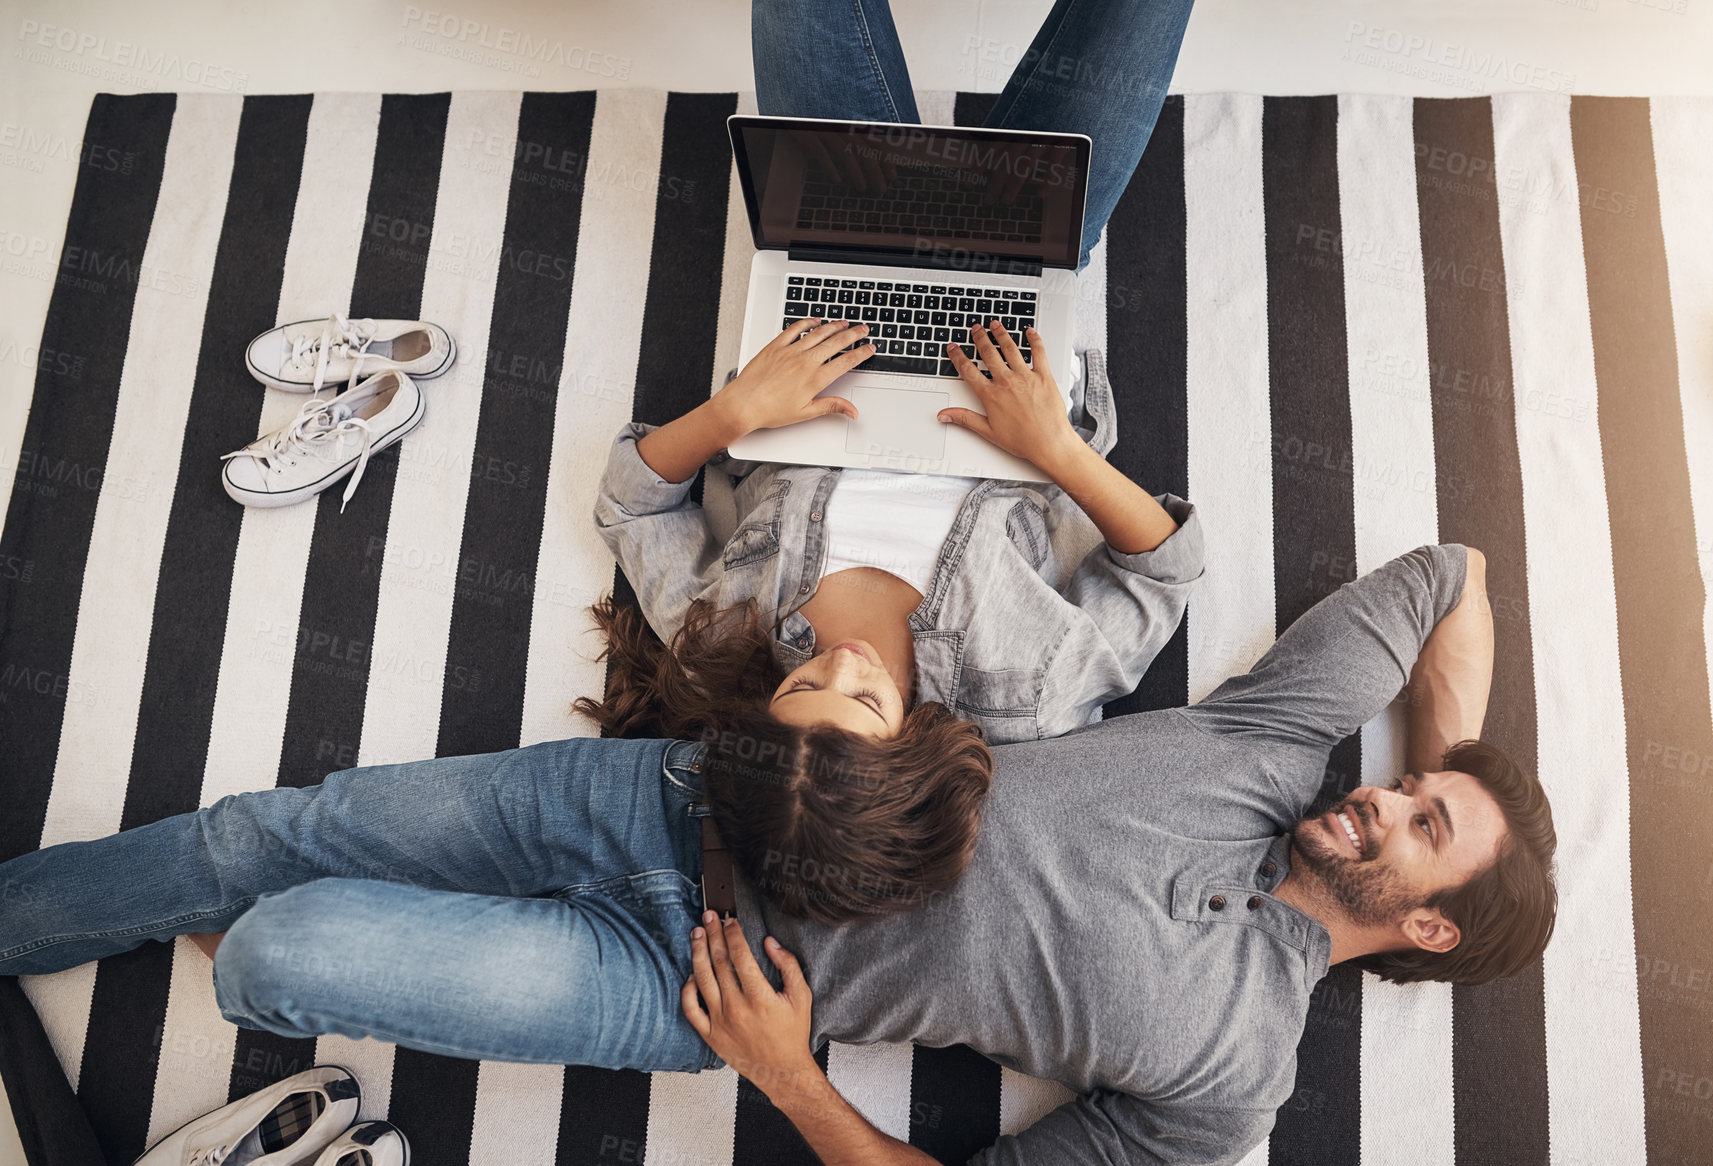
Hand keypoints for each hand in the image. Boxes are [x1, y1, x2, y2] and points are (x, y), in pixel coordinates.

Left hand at [681, 913, 816, 1101]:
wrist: (782, 1071)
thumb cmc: (792, 1034)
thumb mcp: (801, 996)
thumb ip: (788, 965)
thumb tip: (770, 943)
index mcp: (759, 997)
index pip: (739, 955)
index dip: (733, 933)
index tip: (730, 920)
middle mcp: (736, 1008)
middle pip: (718, 962)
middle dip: (713, 934)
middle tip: (709, 917)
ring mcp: (720, 1022)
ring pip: (702, 979)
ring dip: (698, 953)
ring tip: (697, 934)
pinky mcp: (710, 1035)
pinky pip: (691, 1009)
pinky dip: (688, 990)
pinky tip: (691, 975)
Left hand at [715, 320, 873, 435]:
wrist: (744, 404)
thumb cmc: (770, 410)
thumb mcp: (806, 413)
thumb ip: (832, 406)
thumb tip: (852, 410)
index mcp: (816, 379)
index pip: (846, 361)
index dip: (862, 353)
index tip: (870, 348)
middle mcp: (806, 362)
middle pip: (837, 342)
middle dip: (854, 334)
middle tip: (864, 329)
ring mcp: (791, 351)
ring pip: (819, 333)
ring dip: (835, 326)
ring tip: (845, 323)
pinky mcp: (776, 346)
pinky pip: (795, 329)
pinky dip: (807, 323)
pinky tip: (815, 321)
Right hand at [938, 322, 1081, 470]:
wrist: (1049, 443)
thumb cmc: (1022, 440)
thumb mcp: (988, 431)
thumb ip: (964, 418)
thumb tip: (944, 415)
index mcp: (991, 395)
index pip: (968, 371)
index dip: (958, 357)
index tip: (954, 348)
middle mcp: (1006, 382)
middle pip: (988, 354)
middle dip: (980, 339)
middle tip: (976, 329)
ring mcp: (1025, 377)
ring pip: (1010, 349)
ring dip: (1001, 334)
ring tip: (995, 325)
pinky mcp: (1043, 376)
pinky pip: (1038, 353)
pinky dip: (1034, 340)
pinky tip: (1029, 332)